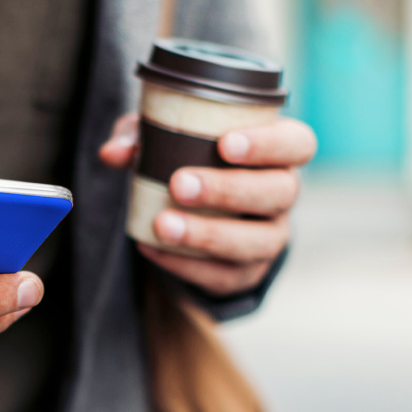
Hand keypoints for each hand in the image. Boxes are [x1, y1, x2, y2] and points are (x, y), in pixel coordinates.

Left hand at [99, 113, 314, 296]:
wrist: (197, 212)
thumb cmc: (190, 157)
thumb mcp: (164, 138)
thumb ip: (140, 136)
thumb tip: (113, 152)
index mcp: (279, 152)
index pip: (297, 144)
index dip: (269, 144)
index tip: (226, 144)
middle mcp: (283, 194)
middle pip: (279, 192)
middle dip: (229, 189)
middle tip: (180, 184)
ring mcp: (270, 237)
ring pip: (258, 241)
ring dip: (209, 234)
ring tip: (163, 225)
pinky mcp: (247, 272)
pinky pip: (225, 275)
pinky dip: (187, 264)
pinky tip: (153, 248)